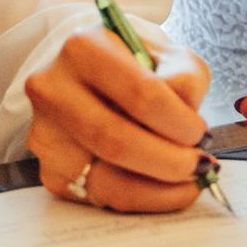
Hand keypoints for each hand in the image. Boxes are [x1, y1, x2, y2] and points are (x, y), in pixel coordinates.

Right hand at [27, 29, 212, 211]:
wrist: (83, 72)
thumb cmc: (127, 62)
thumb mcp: (163, 53)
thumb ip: (185, 81)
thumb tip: (190, 129)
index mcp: (83, 48)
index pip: (140, 94)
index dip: (179, 123)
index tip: (201, 133)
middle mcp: (53, 89)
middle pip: (117, 141)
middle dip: (170, 162)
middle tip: (200, 165)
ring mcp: (45, 132)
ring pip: (108, 180)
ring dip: (160, 187)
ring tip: (189, 179)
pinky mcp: (49, 169)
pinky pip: (102, 198)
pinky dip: (142, 198)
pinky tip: (161, 186)